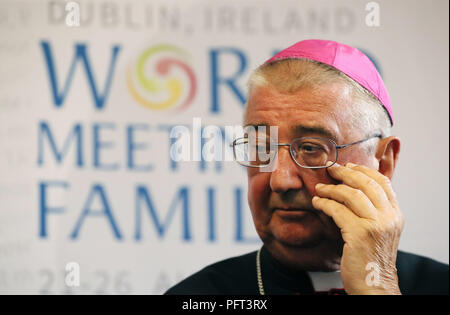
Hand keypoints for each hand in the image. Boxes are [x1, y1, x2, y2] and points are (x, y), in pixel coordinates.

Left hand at [312, 162, 403, 294]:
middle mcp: (389, 217)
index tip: (349, 166)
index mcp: (395, 214)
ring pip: (352, 195)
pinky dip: (325, 204)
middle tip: (330, 169)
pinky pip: (338, 211)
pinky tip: (317, 203)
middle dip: (346, 173)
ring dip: (332, 189)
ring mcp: (376, 225)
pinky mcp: (360, 234)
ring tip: (319, 189)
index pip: (383, 182)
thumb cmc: (371, 258)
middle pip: (366, 184)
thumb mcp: (380, 231)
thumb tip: (352, 189)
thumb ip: (372, 211)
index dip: (364, 170)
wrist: (374, 286)